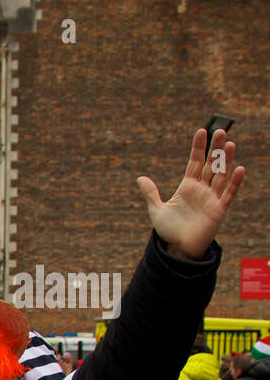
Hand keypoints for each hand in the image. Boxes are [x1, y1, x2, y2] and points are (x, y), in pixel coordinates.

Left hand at [137, 128, 245, 259]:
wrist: (178, 248)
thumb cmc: (169, 230)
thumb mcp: (157, 210)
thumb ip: (151, 193)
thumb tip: (140, 178)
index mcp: (187, 187)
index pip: (194, 162)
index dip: (198, 148)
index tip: (201, 131)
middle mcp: (201, 189)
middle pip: (210, 165)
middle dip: (214, 148)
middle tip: (219, 130)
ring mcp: (211, 198)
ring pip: (220, 175)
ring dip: (225, 160)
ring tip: (229, 144)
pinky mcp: (218, 210)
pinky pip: (228, 194)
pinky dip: (234, 182)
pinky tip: (239, 169)